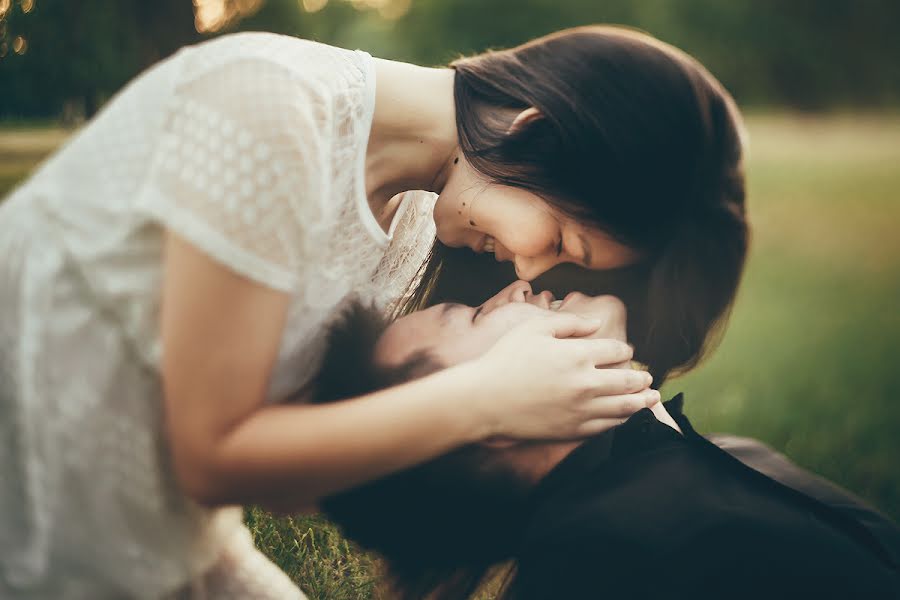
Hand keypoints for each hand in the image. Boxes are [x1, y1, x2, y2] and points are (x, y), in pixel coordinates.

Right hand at [465, 312, 658, 439]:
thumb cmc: (506, 360)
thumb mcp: (534, 329)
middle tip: (648, 377)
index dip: (624, 351)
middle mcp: (586, 383)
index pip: (615, 352)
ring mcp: (582, 409)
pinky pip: (607, 426)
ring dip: (642, 401)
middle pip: (627, 380)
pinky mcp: (574, 430)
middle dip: (641, 378)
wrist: (486, 400)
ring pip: (624, 406)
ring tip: (652, 398)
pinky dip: (622, 420)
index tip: (626, 353)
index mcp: (577, 354)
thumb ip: (569, 322)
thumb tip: (596, 324)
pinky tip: (626, 416)